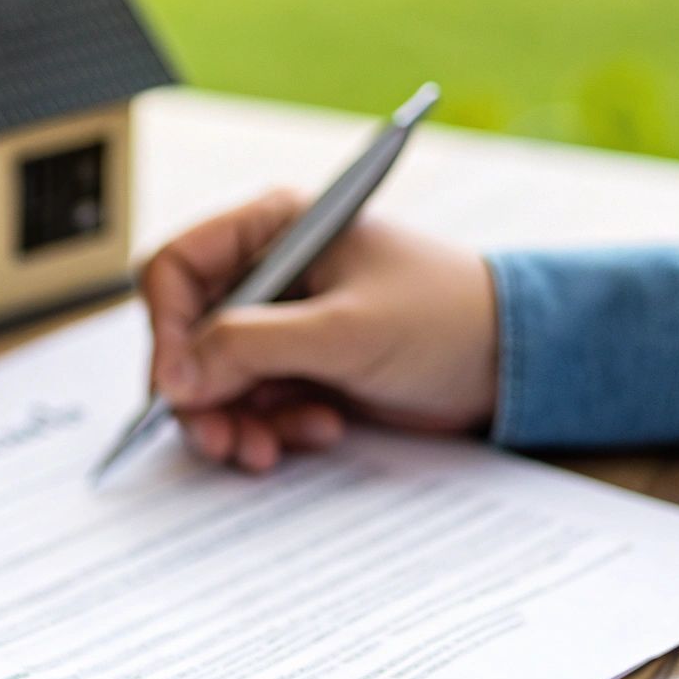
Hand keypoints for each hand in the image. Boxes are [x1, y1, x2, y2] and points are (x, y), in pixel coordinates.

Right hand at [141, 189, 499, 470]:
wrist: (513, 363)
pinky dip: (270, 429)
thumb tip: (175, 375)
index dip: (165, 328)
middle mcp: (267, 272)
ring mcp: (280, 324)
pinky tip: (317, 432)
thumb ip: (251, 347)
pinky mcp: (298, 368)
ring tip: (267, 450)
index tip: (176, 385)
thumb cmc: (445, 318)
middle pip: (186, 335)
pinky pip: (251, 405)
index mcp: (273, 228)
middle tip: (219, 438)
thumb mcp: (342, 331)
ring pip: (213, 380)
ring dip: (233, 421)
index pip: (176, 268)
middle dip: (200, 393)